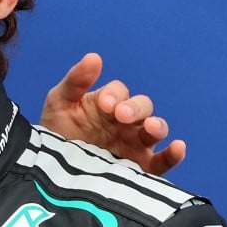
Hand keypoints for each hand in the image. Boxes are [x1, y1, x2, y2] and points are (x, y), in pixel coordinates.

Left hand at [40, 52, 185, 175]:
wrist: (49, 170)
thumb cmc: (56, 132)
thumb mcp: (59, 104)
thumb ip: (75, 81)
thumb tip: (94, 57)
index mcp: (108, 105)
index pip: (119, 93)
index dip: (114, 95)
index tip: (103, 105)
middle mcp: (126, 122)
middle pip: (142, 107)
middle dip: (135, 108)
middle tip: (121, 114)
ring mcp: (135, 144)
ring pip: (156, 130)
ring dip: (157, 126)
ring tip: (151, 127)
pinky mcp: (140, 168)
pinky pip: (163, 162)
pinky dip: (174, 155)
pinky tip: (178, 147)